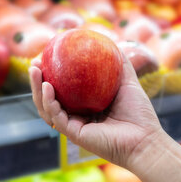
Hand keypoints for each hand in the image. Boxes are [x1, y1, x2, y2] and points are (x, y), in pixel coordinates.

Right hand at [29, 56, 162, 167]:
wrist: (146, 139)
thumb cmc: (139, 114)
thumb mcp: (128, 82)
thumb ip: (120, 64)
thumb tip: (111, 41)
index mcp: (85, 106)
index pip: (62, 89)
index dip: (51, 74)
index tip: (46, 56)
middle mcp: (76, 116)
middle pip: (48, 98)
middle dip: (37, 81)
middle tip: (34, 63)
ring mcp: (73, 126)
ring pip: (46, 107)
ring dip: (36, 89)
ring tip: (34, 70)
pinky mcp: (74, 134)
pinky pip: (56, 116)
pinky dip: (49, 101)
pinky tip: (47, 86)